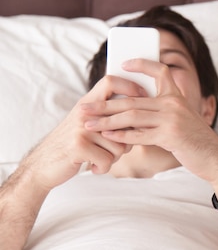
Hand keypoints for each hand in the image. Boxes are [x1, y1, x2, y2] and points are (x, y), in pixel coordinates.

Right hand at [20, 75, 143, 189]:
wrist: (43, 165)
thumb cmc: (74, 145)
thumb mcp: (88, 124)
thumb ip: (109, 116)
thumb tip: (142, 115)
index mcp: (88, 104)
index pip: (111, 82)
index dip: (131, 87)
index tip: (142, 101)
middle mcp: (85, 113)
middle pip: (125, 119)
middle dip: (128, 139)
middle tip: (119, 147)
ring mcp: (81, 129)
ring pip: (120, 146)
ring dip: (114, 157)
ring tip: (101, 157)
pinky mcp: (79, 147)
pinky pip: (108, 159)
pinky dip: (104, 167)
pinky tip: (94, 166)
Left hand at [81, 59, 217, 178]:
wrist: (215, 157)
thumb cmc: (195, 141)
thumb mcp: (182, 120)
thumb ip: (162, 113)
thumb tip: (133, 112)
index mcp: (177, 97)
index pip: (160, 71)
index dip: (142, 65)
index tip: (123, 64)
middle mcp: (174, 103)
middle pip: (133, 100)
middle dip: (105, 104)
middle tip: (84, 108)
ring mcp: (172, 119)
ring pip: (132, 116)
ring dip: (106, 121)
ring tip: (88, 124)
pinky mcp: (170, 135)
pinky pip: (139, 135)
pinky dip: (121, 136)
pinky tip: (107, 136)